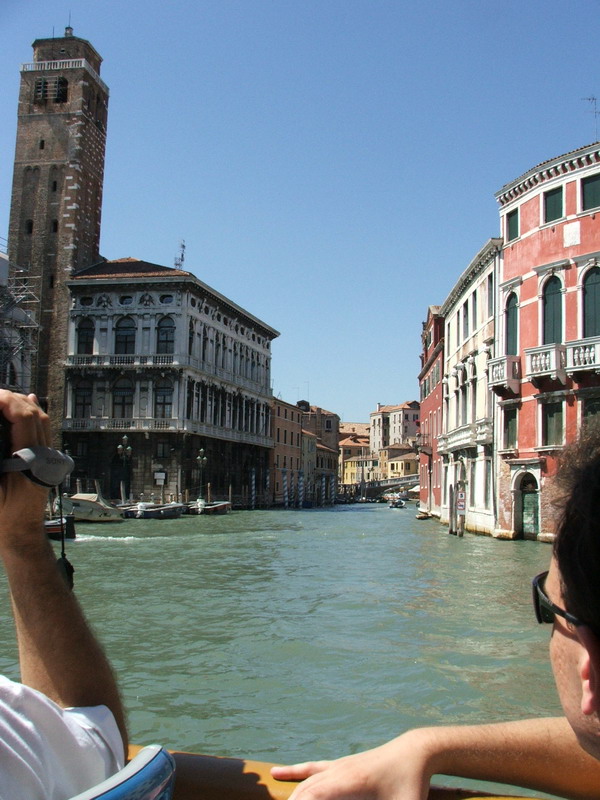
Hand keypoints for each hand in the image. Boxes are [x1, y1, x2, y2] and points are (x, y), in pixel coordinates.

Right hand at [0, 390, 50, 546]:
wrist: (21, 535)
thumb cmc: (2, 517)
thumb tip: (1, 435)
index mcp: (30, 460)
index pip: (24, 418)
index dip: (7, 401)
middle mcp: (43, 456)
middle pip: (34, 414)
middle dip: (12, 399)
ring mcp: (46, 457)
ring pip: (40, 420)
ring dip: (21, 404)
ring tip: (1, 397)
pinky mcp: (45, 461)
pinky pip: (42, 430)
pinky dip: (32, 413)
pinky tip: (27, 401)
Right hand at [271, 732, 435, 799]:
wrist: (415, 752)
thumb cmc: (412, 785)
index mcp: (349, 784)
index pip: (311, 799)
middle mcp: (337, 773)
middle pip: (302, 794)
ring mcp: (338, 767)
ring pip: (304, 783)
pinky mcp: (342, 765)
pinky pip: (312, 770)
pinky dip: (294, 773)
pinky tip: (278, 773)